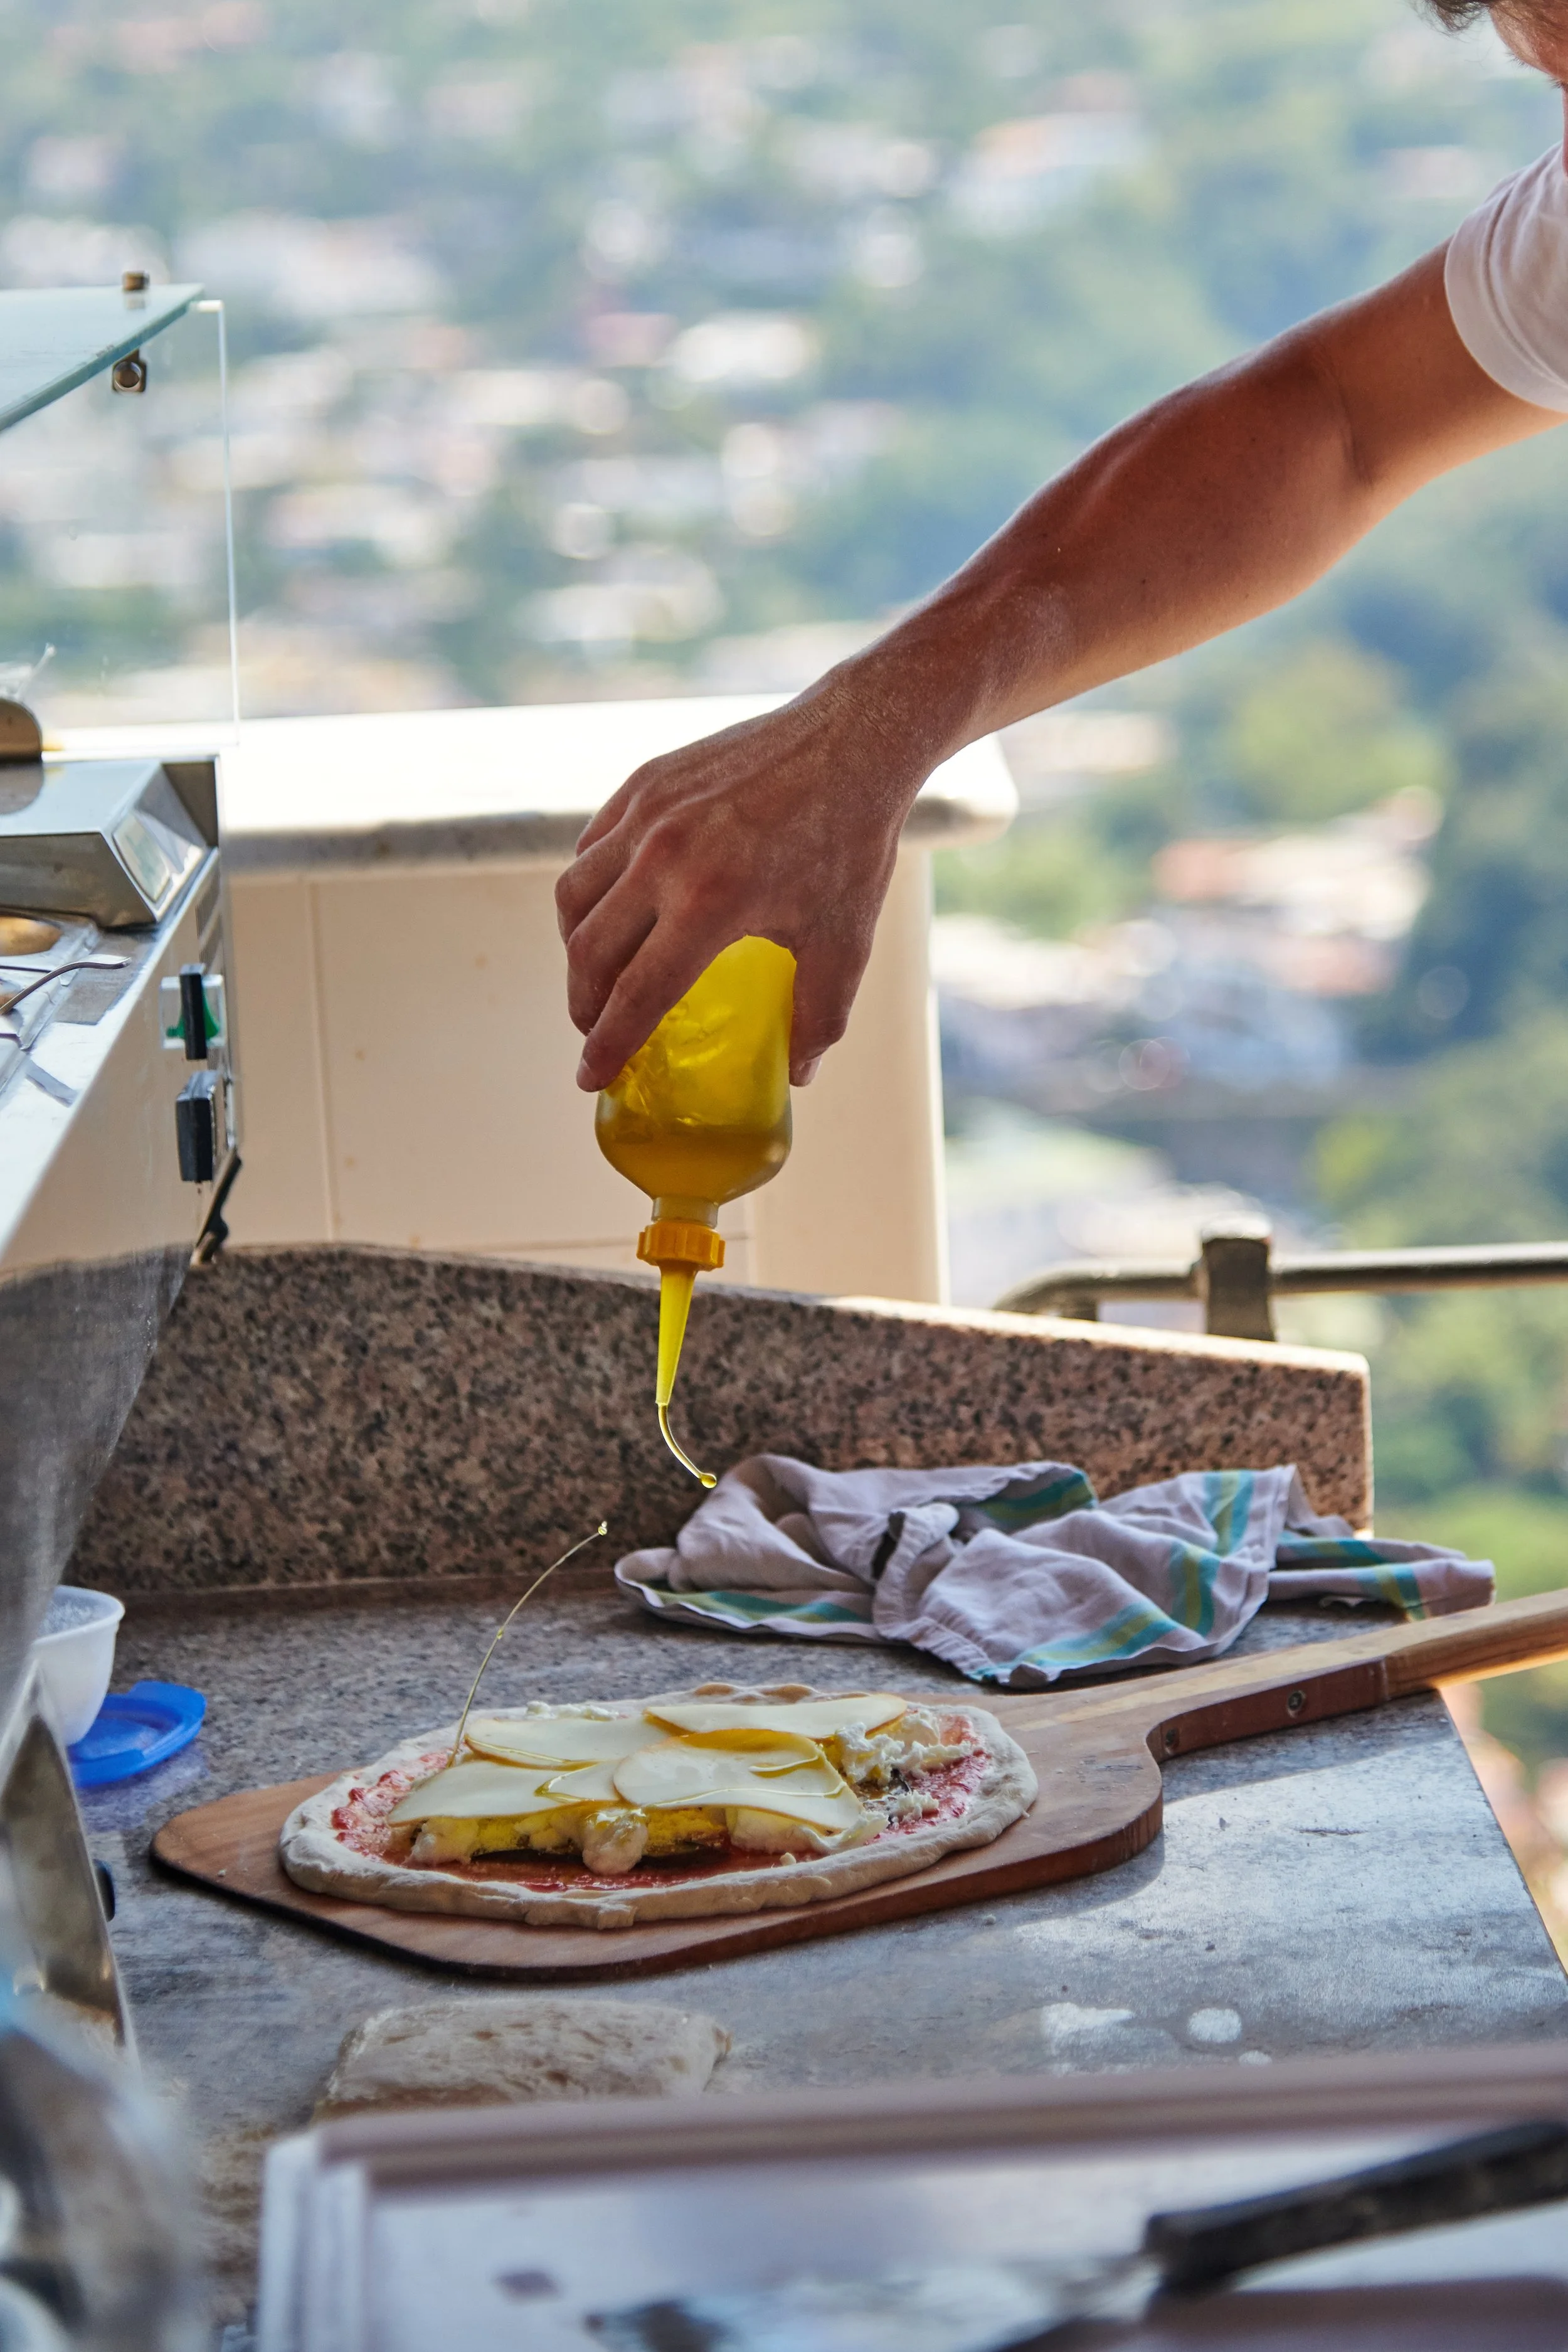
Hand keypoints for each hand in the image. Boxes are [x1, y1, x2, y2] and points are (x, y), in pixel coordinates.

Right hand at [555, 663, 934, 1090]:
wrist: (854, 737)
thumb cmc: (851, 840)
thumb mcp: (844, 941)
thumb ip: (819, 1015)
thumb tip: (798, 1072)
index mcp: (710, 902)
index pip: (636, 994)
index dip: (608, 1045)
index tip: (590, 1077)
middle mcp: (664, 856)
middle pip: (590, 952)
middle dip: (584, 1006)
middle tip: (596, 1031)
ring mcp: (647, 813)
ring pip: (575, 897)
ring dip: (576, 948)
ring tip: (596, 976)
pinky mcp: (645, 782)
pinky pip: (592, 849)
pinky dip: (588, 890)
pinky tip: (610, 911)